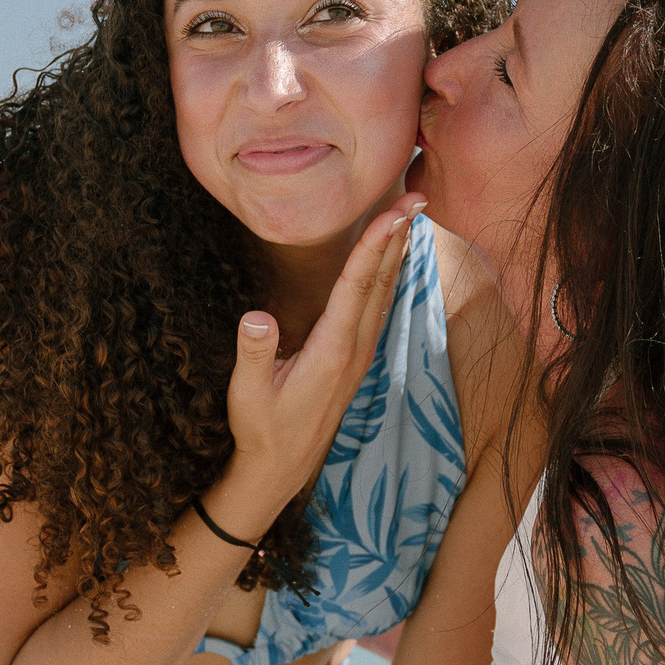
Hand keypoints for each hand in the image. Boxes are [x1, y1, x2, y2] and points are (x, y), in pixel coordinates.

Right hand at [206, 198, 422, 532]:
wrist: (280, 468)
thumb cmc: (260, 429)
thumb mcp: (246, 394)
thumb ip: (252, 354)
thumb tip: (256, 317)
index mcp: (332, 350)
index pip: (357, 286)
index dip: (375, 246)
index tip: (395, 212)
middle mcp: (354, 349)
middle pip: (380, 281)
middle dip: (398, 236)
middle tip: (417, 195)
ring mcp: (359, 354)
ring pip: (383, 292)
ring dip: (397, 252)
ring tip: (410, 215)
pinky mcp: (355, 359)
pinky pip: (377, 307)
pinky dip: (387, 276)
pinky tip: (392, 261)